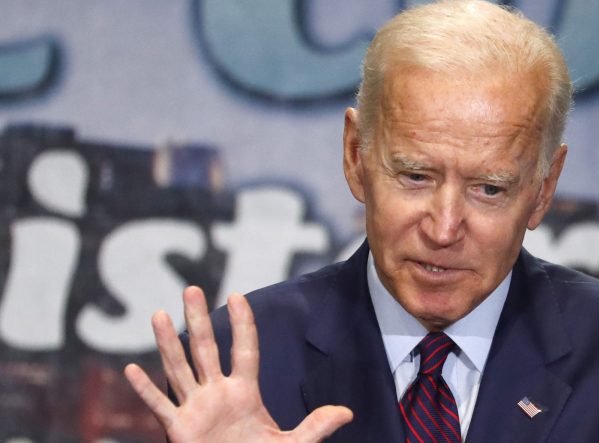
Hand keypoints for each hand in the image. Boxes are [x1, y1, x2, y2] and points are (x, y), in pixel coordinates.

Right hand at [124, 286, 352, 441]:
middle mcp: (217, 393)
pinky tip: (130, 369)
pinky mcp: (179, 428)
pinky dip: (145, 390)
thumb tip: (347, 414)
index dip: (242, 324)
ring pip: (179, 369)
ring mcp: (196, 408)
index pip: (244, 349)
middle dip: (199, 319)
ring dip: (167, 343)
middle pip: (206, 349)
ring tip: (159, 314)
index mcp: (245, 392)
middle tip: (190, 288)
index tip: (237, 296)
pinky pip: (159, 405)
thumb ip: (316, 427)